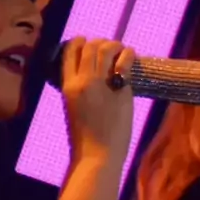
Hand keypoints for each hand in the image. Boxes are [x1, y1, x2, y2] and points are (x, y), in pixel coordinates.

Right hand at [62, 37, 134, 163]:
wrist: (97, 157)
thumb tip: (88, 80)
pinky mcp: (121, 90)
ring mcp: (102, 85)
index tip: (87, 43)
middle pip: (90, 47)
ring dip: (116, 46)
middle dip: (100, 43)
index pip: (69, 52)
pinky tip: (132, 56)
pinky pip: (125, 62)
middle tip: (110, 48)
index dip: (79, 42)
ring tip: (122, 51)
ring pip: (106, 49)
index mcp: (67, 87)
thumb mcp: (73, 111)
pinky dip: (129, 54)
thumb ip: (78, 93)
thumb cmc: (85, 141)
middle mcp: (83, 81)